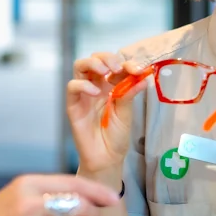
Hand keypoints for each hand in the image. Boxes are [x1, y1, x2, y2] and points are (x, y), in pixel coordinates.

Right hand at [66, 52, 148, 173]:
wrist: (106, 158)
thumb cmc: (116, 136)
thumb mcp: (127, 113)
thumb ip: (130, 93)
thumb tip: (143, 77)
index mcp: (111, 86)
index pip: (115, 65)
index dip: (127, 63)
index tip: (139, 69)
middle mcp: (96, 86)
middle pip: (95, 59)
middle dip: (107, 57)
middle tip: (118, 68)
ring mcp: (83, 94)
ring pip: (80, 66)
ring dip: (93, 63)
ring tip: (106, 71)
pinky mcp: (73, 105)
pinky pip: (72, 87)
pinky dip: (83, 85)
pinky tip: (95, 93)